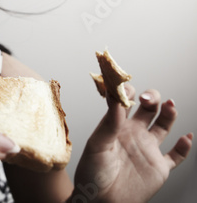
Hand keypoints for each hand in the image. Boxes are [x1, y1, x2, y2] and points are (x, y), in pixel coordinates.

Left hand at [72, 84, 192, 202]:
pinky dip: (185, 147)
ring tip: (170, 104)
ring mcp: (147, 150)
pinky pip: (176, 156)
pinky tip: (187, 137)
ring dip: (169, 113)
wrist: (99, 202)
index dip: (129, 92)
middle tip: (150, 97)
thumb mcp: (97, 144)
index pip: (126, 102)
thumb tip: (115, 97)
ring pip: (164, 126)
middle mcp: (133, 134)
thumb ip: (109, 122)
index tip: (129, 88)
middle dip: (152, 98)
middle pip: (148, 109)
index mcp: (116, 126)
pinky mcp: (159, 168)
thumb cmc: (91, 174)